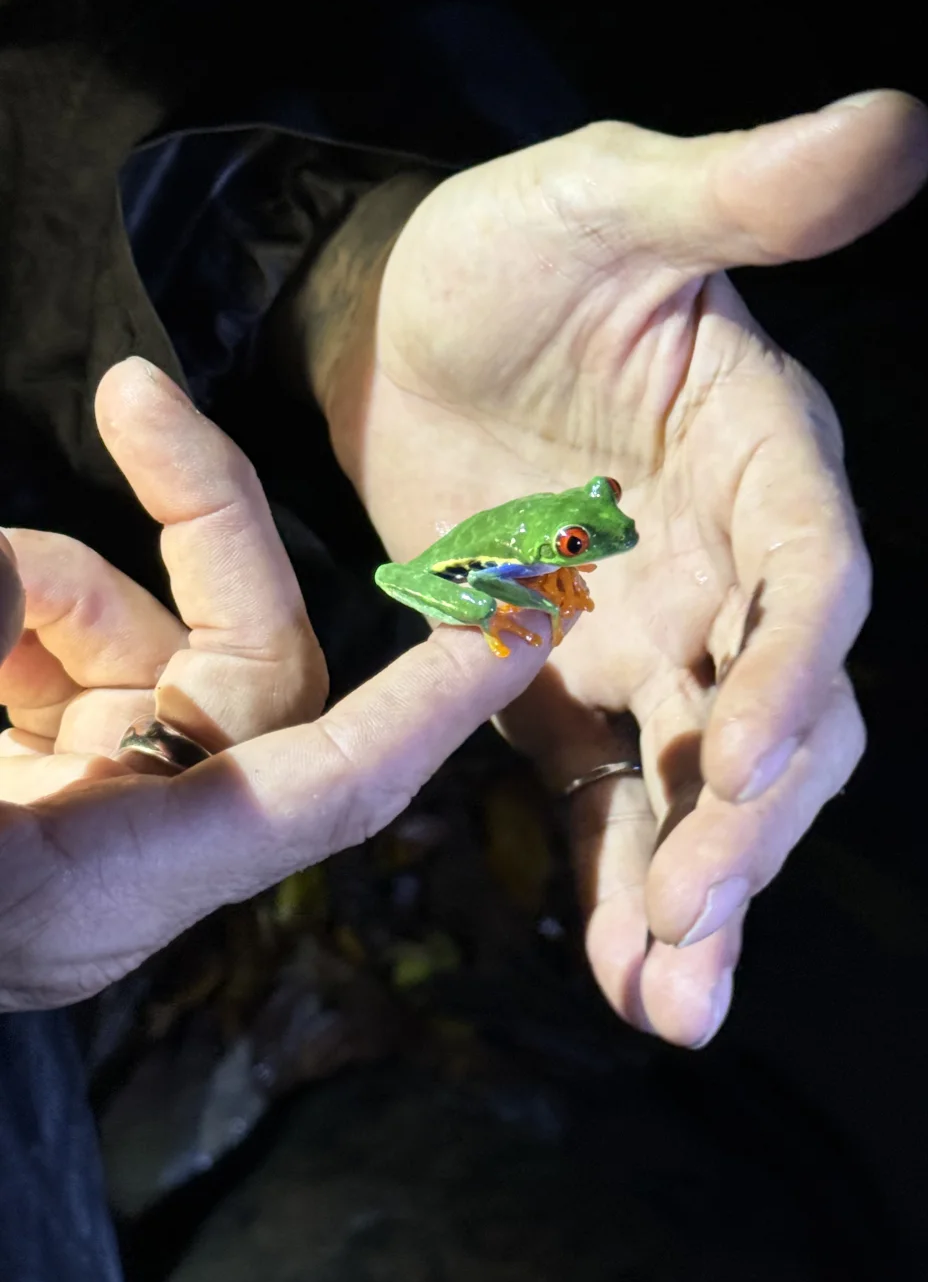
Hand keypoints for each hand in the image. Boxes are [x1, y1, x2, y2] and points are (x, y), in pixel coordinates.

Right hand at [0, 359, 551, 1009]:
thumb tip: (8, 569)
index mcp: (111, 884)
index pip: (326, 788)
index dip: (427, 709)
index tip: (521, 624)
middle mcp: (124, 844)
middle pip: (240, 659)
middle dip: (203, 521)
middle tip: (137, 396)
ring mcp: (82, 798)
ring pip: (133, 632)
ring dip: (36, 576)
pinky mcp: (33, 762)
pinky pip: (60, 645)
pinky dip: (11, 604)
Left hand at [308, 91, 927, 1046]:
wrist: (392, 320)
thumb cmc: (505, 250)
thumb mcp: (611, 200)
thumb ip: (742, 196)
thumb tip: (904, 126)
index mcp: (762, 454)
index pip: (813, 574)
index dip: (795, 663)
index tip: (751, 752)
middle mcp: (730, 565)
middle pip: (782, 711)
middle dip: (751, 814)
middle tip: (694, 910)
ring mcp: (656, 642)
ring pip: (707, 787)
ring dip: (700, 893)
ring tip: (670, 1004)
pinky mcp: (572, 695)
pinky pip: (612, 802)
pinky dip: (619, 886)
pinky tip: (623, 981)